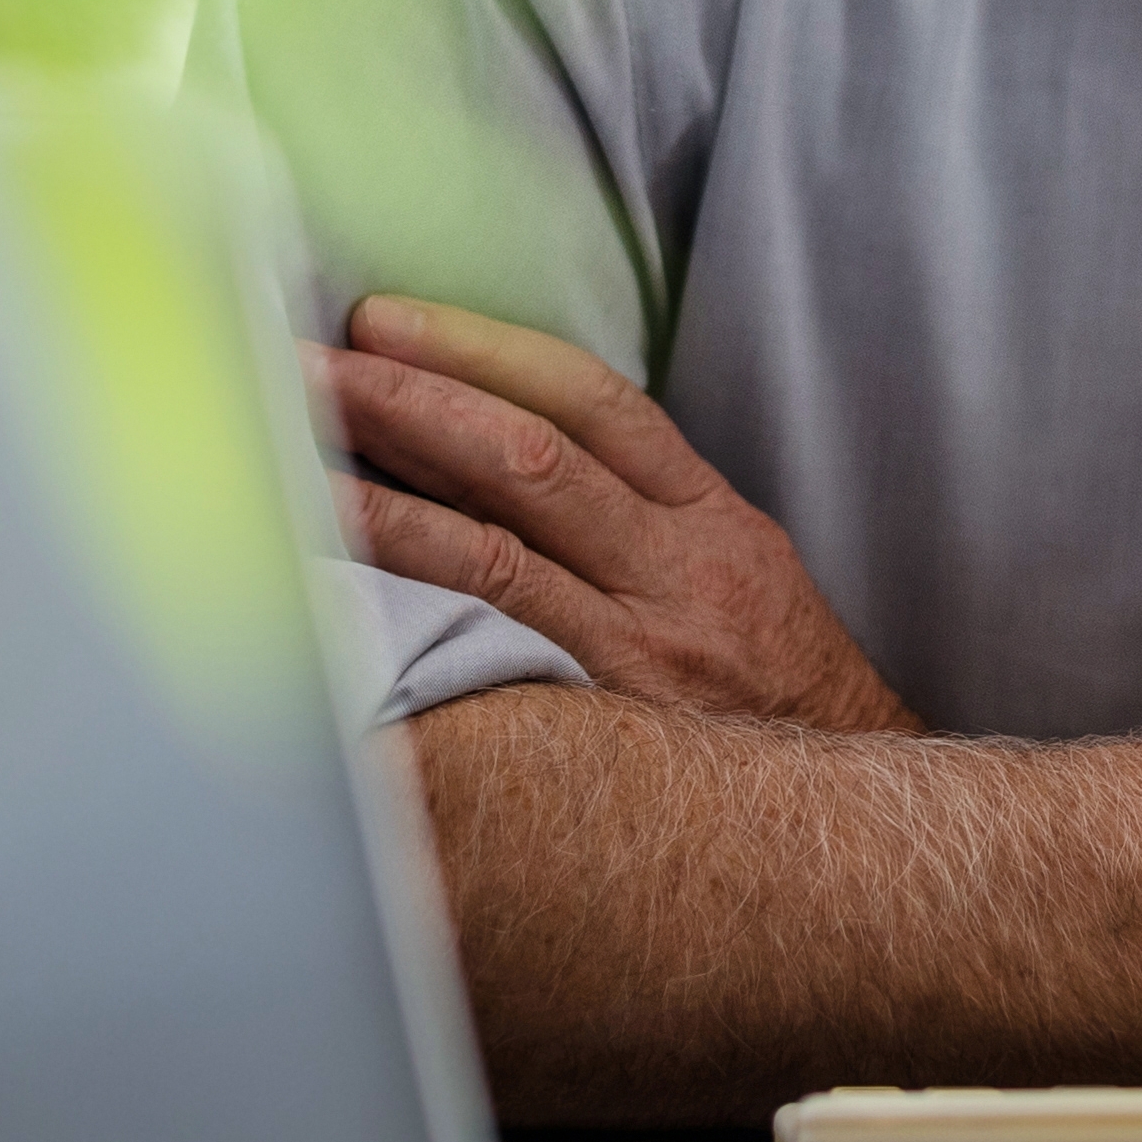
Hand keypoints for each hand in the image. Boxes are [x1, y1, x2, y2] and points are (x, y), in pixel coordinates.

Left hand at [313, 295, 920, 736]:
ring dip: (387, 480)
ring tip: (298, 443)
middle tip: (315, 357)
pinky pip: (494, 627)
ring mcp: (643, 639)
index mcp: (712, 520)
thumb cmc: (777, 703)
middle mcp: (681, 565)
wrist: (844, 822)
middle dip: (417, 393)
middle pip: (537, 450)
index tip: (393, 320)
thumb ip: (644, 524)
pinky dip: (412, 578)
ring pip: (501, 533)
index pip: (597, 402)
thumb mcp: (739, 584)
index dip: (486, 350)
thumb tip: (501, 466)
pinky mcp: (606, 709)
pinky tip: (336, 562)